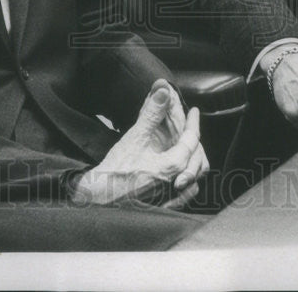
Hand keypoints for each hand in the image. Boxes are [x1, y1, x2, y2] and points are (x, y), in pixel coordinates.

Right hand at [73, 79, 208, 208]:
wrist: (99, 201)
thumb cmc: (115, 171)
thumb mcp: (135, 137)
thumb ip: (152, 112)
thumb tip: (163, 89)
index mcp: (174, 165)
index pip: (192, 139)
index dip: (194, 122)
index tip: (194, 111)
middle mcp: (178, 183)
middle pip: (198, 159)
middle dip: (196, 141)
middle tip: (190, 128)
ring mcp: (172, 198)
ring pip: (195, 178)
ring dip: (194, 162)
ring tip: (189, 151)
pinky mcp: (165, 208)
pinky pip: (186, 195)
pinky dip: (188, 182)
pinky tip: (182, 177)